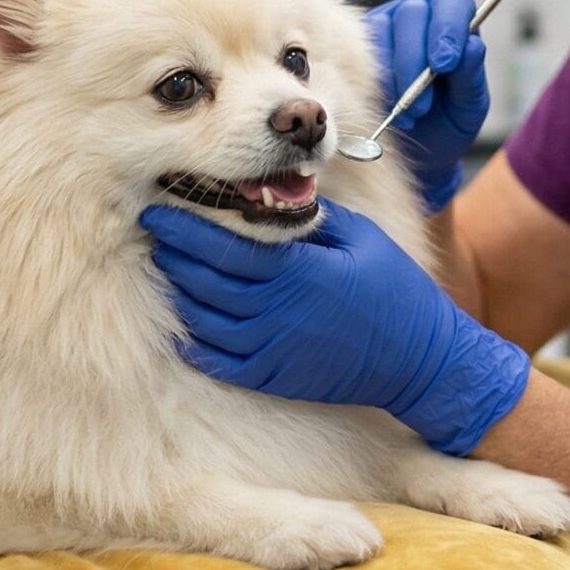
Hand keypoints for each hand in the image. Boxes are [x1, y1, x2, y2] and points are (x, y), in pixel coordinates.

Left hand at [139, 199, 530, 455]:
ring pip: (205, 319)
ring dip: (180, 292)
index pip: (224, 245)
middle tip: (151, 229)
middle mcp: (278, 312)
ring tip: (164, 266)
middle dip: (173, 252)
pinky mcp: (274, 377)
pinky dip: (195, 341)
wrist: (419, 360)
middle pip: (205, 280)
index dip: (185, 227)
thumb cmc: (395, 291)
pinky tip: (183, 322)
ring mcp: (273, 349)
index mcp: (298, 272)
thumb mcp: (361, 239)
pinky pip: (219, 361)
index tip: (158, 208)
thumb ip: (313, 219)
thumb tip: (274, 193)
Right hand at [362, 0, 488, 211]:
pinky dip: (373, 82)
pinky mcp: (357, 47)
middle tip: (422, 106)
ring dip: (395, 76)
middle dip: (416, 59)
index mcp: (454, 22)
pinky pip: (358, 52)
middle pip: (413, 13)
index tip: (445, 64)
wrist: (416, 151)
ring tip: (408, 116)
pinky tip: (386, 108)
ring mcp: (386, 27)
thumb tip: (472, 45)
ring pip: (383, 30)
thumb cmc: (448, 122)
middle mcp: (419, 16)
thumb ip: (470, 77)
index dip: (448, 27)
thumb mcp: (468, 108)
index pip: (453, 2)